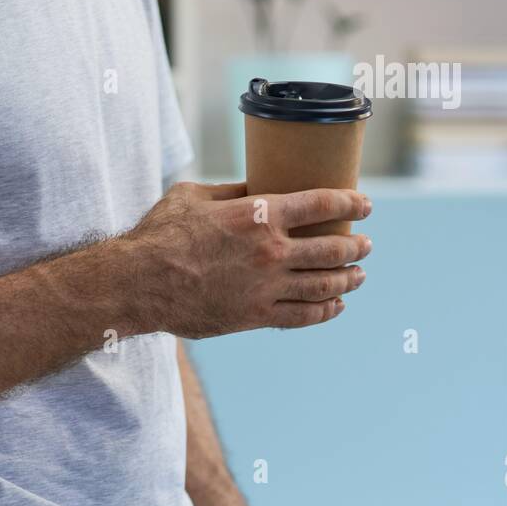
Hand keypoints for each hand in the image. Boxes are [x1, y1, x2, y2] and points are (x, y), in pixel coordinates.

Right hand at [126, 181, 371, 339]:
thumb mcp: (196, 196)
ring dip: (348, 279)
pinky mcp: (255, 317)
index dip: (351, 203)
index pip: (323, 204)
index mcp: (262, 214)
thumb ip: (232, 193)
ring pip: (324, 285)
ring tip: (358, 275)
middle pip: (332, 248)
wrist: (140, 282)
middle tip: (366, 245)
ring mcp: (267, 288)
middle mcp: (272, 251)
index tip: (365, 206)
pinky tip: (337, 306)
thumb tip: (254, 188)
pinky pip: (302, 316)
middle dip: (356, 246)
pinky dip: (325, 311)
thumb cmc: (161, 234)